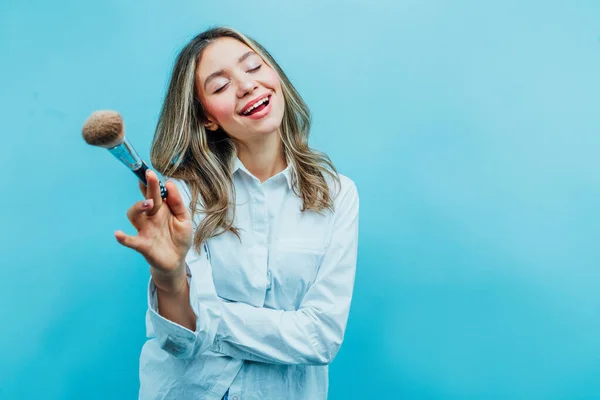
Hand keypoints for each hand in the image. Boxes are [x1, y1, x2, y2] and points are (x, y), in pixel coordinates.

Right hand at [115, 170, 192, 291]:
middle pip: (145, 199)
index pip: (155, 192)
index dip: (151, 181)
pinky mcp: (142, 245)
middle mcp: (150, 216)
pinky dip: (123, 237)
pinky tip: (118, 234)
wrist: (177, 260)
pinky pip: (130, 240)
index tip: (149, 170)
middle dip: (147, 187)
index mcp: (161, 208)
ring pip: (134, 215)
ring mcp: (144, 229)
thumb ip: (177, 202)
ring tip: (148, 204)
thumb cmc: (179, 237)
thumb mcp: (184, 218)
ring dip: (138, 207)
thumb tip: (170, 183)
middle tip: (150, 177)